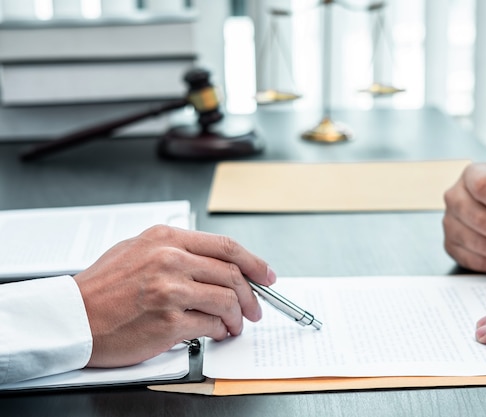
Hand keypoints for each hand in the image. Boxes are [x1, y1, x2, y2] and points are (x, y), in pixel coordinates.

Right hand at [73, 225, 274, 367]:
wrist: (72, 317)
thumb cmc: (101, 287)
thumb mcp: (137, 249)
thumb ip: (176, 249)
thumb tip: (215, 261)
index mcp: (166, 238)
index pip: (226, 246)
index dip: (254, 262)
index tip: (266, 274)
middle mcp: (170, 260)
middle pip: (232, 274)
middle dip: (252, 295)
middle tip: (255, 308)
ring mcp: (170, 291)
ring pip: (227, 300)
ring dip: (237, 316)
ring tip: (234, 324)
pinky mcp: (168, 322)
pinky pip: (211, 325)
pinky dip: (220, 330)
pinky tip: (216, 332)